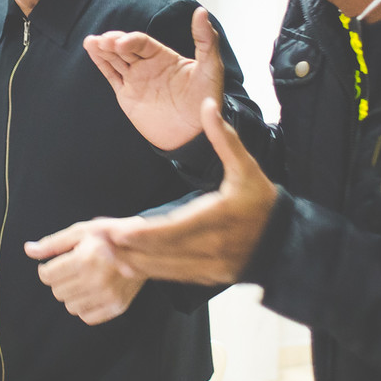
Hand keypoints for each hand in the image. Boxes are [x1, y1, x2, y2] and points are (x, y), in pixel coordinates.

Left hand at [24, 219, 147, 324]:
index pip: (47, 276)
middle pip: (57, 292)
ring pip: (70, 306)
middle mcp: (95, 280)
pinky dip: (84, 307)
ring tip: (82, 281)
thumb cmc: (108, 237)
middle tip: (72, 271)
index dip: (46, 270)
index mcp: (84, 259)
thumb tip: (28, 250)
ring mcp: (106, 296)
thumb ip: (53, 244)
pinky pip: (86, 317)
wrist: (144, 249)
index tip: (54, 265)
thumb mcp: (80, 232)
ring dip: (71, 295)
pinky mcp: (116, 307)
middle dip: (59, 281)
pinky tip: (91, 292)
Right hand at [83, 6, 224, 149]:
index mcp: (164, 56)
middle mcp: (147, 65)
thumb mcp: (211, 67)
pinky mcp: (127, 95)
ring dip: (103, 49)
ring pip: (115, 59)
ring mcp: (136, 80)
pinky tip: (92, 50)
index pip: (142, 43)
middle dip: (113, 42)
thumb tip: (201, 11)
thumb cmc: (205, 99)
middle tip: (104, 41)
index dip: (131, 40)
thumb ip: (205, 40)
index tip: (122, 43)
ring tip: (91, 42)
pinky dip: (101, 63)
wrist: (194, 134)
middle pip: (125, 48)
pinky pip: (111, 75)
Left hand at [110, 97, 277, 284]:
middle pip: (159, 252)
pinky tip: (125, 263)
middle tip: (94, 240)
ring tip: (101, 250)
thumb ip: (224, 138)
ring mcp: (208, 266)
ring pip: (162, 268)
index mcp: (217, 219)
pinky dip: (147, 270)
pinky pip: (171, 276)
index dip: (141, 234)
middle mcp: (210, 247)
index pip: (172, 231)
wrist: (286, 241)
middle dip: (125, 248)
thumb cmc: (262, 202)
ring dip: (130, 260)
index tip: (115, 231)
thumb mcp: (246, 167)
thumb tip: (207, 104)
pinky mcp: (206, 277)